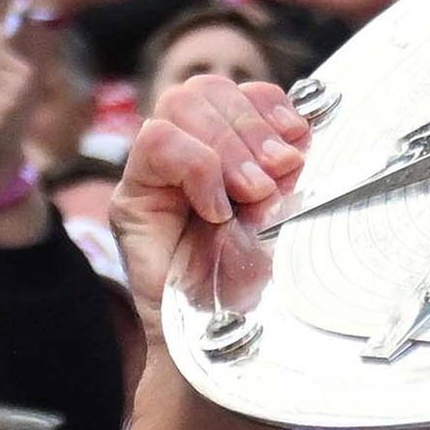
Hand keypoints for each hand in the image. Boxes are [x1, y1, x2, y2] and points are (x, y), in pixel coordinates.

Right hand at [108, 72, 307, 330]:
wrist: (222, 341)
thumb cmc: (252, 288)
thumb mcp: (282, 214)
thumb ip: (284, 168)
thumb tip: (297, 129)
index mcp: (229, 152)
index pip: (237, 90)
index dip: (268, 102)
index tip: (298, 138)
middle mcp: (189, 154)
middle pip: (207, 88)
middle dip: (251, 126)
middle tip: (276, 175)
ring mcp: (156, 173)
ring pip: (179, 104)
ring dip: (226, 145)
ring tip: (250, 195)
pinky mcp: (131, 196)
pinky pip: (157, 142)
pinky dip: (197, 167)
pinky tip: (215, 208)